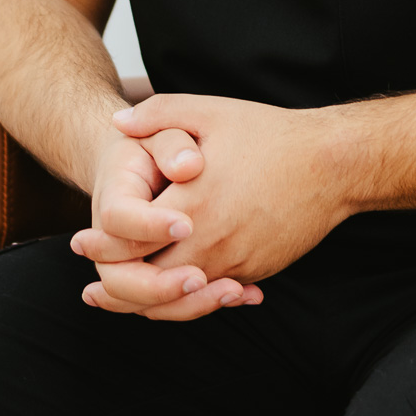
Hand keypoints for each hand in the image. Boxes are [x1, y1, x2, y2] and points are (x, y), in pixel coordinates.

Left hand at [71, 94, 349, 319]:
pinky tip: (175, 294)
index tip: (82, 242)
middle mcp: (212, 242)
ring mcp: (236, 262)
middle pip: (150, 284)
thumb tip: (116, 123)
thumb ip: (158, 115)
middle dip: (118, 289)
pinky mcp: (255, 271)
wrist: (333, 165)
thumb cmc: (271, 136)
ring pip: (181, 301)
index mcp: (192, 204)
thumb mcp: (211, 112)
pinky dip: (189, 300)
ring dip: (151, 303)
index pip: (131, 244)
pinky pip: (213, 296)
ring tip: (123, 299)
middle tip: (94, 288)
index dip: (101, 248)